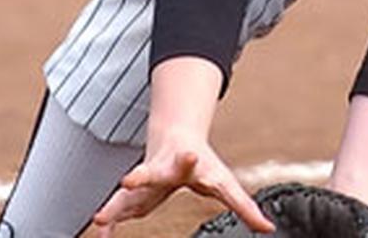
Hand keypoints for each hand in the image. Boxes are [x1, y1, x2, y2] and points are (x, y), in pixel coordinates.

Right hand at [93, 128, 274, 236]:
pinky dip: (110, 220)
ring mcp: (145, 179)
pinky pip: (119, 208)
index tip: (191, 154)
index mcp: (188, 165)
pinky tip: (99, 233)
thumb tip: (267, 227)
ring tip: (101, 219)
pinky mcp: (133, 192)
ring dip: (115, 205)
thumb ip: (244, 206)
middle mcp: (163, 169)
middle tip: (129, 179)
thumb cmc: (202, 165)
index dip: (191, 160)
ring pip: (127, 192)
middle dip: (141, 176)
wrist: (175, 140)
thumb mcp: (225, 183)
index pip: (192, 163)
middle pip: (151, 171)